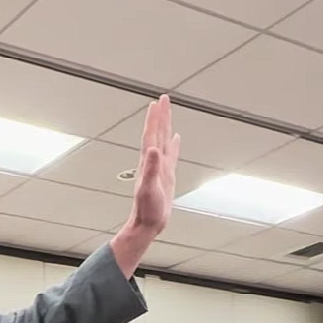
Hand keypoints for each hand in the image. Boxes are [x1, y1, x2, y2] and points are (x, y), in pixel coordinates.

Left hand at [110, 95, 180, 277]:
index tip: (158, 102)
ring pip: (164, 140)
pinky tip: (175, 138)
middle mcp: (153, 161)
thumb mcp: (149, 188)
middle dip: (160, 116)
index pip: (152, 134)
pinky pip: (171, 154)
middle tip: (164, 98)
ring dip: (166, 126)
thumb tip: (152, 149)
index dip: (155, 118)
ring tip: (167, 112)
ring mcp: (160, 167)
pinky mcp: (166, 175)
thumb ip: (151, 168)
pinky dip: (174, 144)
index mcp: (149, 161)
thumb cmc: (146, 208)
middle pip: (157, 133)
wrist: (147, 223)